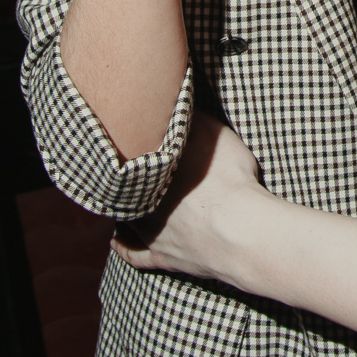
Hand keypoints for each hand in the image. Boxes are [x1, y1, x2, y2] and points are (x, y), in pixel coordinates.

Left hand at [113, 112, 269, 285]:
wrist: (239, 230)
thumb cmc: (228, 179)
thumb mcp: (213, 134)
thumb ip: (190, 118)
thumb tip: (173, 100)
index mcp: (152, 168)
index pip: (126, 153)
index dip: (127, 143)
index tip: (127, 134)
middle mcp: (141, 199)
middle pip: (122, 184)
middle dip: (124, 174)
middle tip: (125, 163)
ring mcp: (149, 232)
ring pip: (123, 216)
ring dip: (120, 205)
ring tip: (122, 194)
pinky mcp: (161, 257)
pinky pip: (133, 253)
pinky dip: (123, 246)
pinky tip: (116, 240)